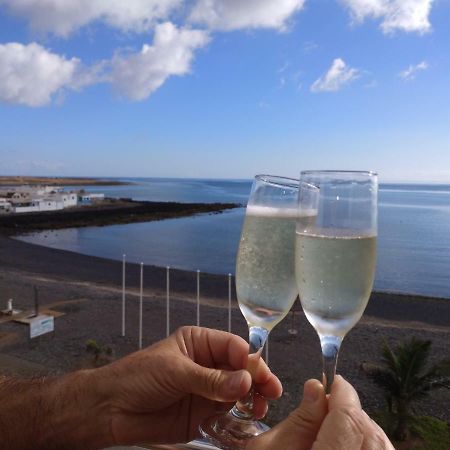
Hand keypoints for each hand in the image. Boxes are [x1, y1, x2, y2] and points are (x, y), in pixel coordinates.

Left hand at [94, 326, 281, 445]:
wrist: (110, 410)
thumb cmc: (138, 377)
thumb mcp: (175, 372)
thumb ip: (210, 379)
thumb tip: (245, 381)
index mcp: (200, 343)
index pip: (232, 346)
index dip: (248, 358)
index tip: (258, 373)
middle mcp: (207, 364)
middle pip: (240, 368)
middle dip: (256, 378)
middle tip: (271, 391)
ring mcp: (207, 389)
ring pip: (238, 391)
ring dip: (252, 397)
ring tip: (259, 408)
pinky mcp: (203, 413)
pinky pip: (228, 412)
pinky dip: (240, 415)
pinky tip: (248, 418)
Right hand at [248, 375, 393, 449]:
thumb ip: (298, 421)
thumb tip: (316, 388)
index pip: (348, 422)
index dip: (343, 395)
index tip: (333, 382)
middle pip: (371, 436)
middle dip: (353, 412)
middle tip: (330, 404)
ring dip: (364, 430)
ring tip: (338, 425)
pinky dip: (371, 448)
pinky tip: (350, 444)